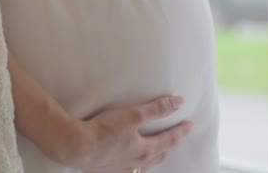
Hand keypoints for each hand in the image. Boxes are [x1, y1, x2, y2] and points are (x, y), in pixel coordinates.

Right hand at [63, 95, 192, 172]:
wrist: (77, 147)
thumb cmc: (105, 131)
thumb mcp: (134, 115)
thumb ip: (157, 109)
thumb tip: (179, 101)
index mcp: (145, 149)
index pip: (169, 140)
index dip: (180, 131)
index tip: (190, 125)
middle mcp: (136, 162)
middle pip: (158, 155)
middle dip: (169, 146)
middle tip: (176, 139)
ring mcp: (121, 169)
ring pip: (143, 166)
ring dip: (152, 158)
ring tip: (155, 154)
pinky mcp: (106, 171)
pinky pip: (127, 170)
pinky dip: (134, 166)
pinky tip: (128, 164)